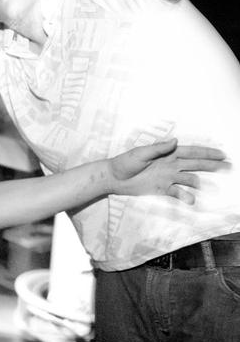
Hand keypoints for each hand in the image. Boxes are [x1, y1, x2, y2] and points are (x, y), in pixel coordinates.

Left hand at [110, 138, 228, 203]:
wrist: (114, 178)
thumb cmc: (124, 163)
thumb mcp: (140, 154)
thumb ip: (158, 148)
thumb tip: (175, 141)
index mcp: (167, 153)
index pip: (191, 151)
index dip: (206, 153)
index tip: (221, 154)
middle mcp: (171, 165)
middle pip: (195, 164)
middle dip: (211, 165)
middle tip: (227, 166)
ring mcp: (168, 177)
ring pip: (190, 179)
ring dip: (198, 183)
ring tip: (206, 187)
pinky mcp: (162, 189)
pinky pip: (178, 192)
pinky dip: (185, 196)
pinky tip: (190, 200)